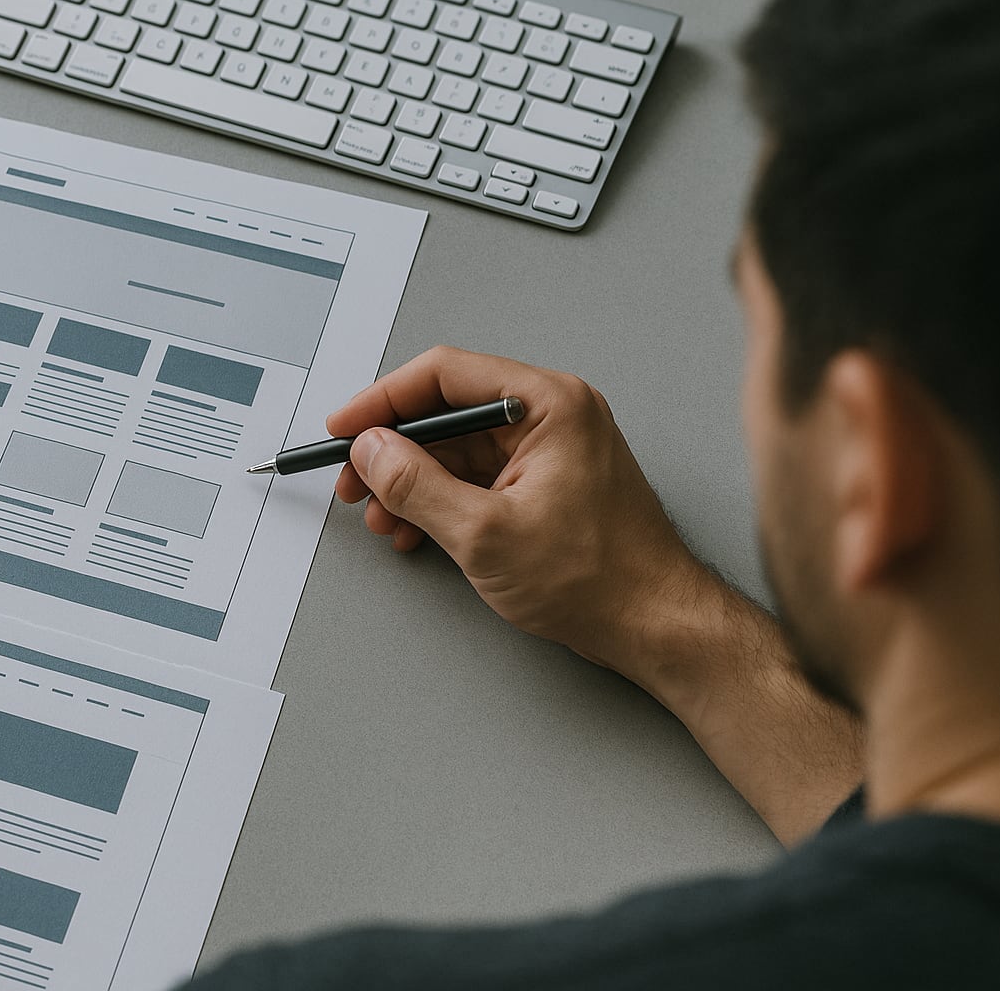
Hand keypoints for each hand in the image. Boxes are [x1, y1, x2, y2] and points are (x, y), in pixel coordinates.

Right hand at [330, 346, 710, 685]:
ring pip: (455, 449)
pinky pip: (475, 477)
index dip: (383, 400)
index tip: (345, 428)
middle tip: (352, 480)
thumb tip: (372, 451)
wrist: (654, 625)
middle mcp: (551, 416)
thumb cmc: (600, 578)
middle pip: (446, 411)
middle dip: (393, 451)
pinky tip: (415, 530)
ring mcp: (549, 451)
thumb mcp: (486, 533)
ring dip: (411, 483)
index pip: (445, 374)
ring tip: (382, 517)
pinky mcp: (543, 485)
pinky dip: (439, 501)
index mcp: (549, 404)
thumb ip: (417, 486)